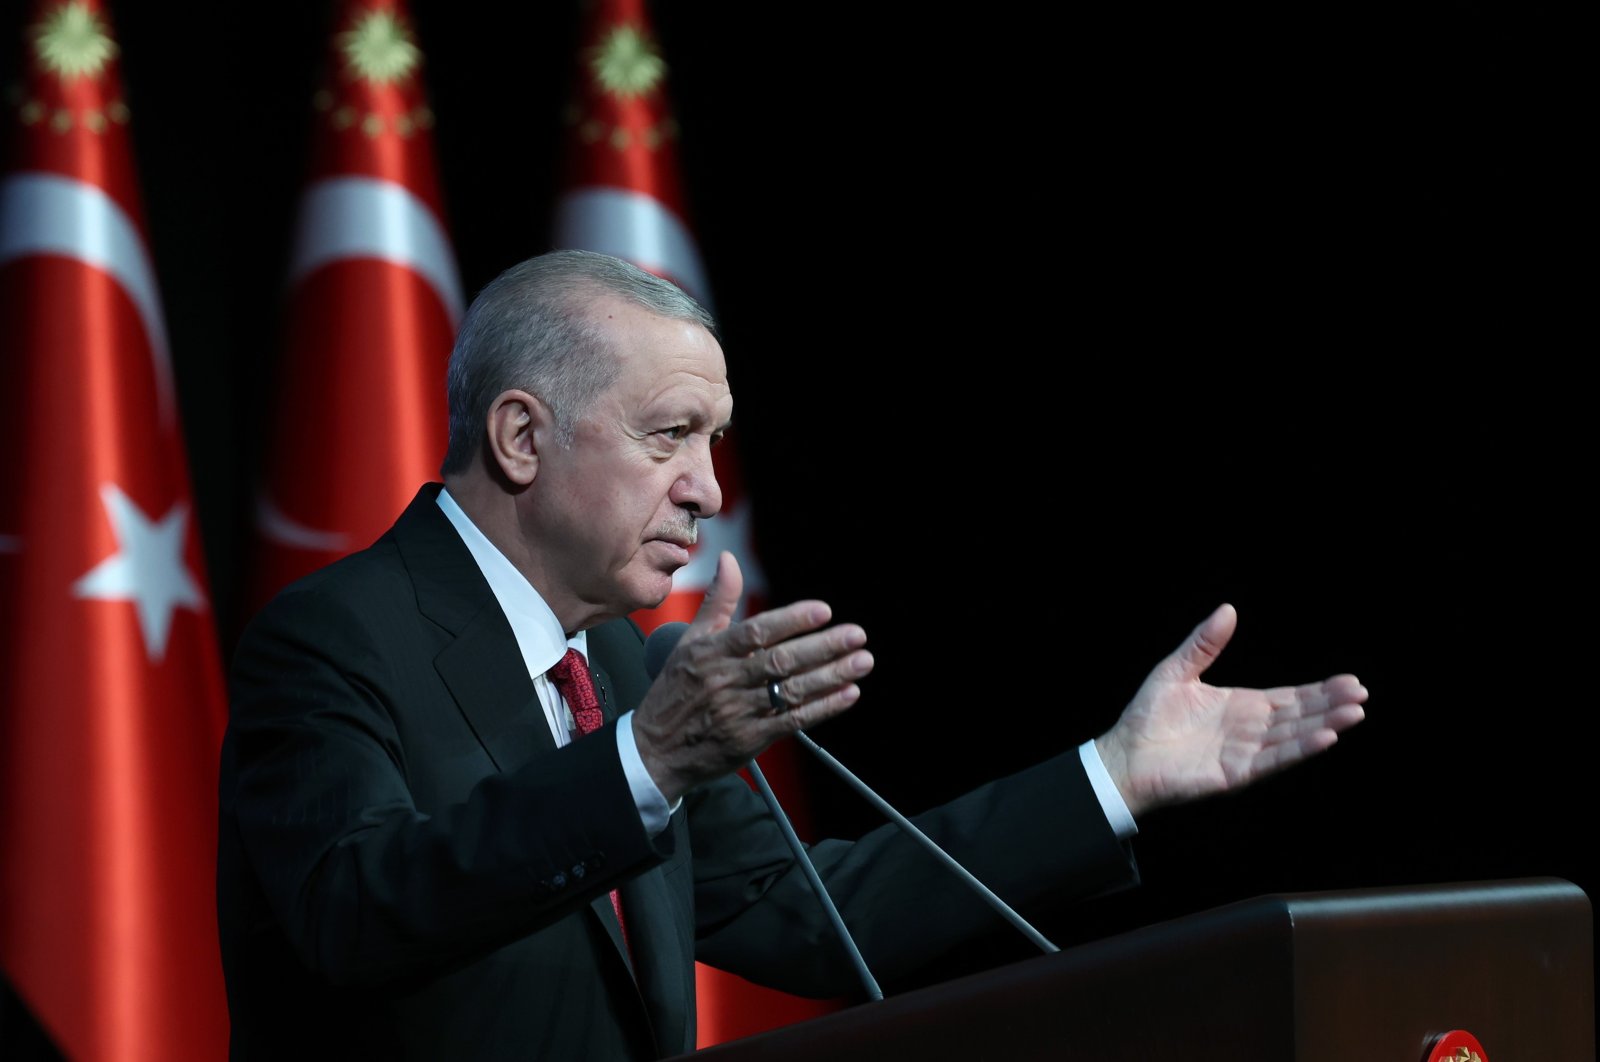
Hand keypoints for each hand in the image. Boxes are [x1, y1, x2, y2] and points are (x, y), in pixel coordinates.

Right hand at [631, 551, 874, 801]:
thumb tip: (728, 559)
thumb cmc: (675, 690)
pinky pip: (792, 722)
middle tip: (856, 634)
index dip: (792, 621)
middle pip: (781, 661)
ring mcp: (739, 712)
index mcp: (712, 653)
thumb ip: (717, 601)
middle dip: (823, 647)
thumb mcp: (689, 641)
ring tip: (861, 662)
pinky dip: (823, 708)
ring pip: (791, 691)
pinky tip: (847, 694)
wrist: (655, 750)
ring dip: (830, 676)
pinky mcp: (750, 739)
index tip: (823, 611)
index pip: (757, 632)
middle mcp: (726, 681)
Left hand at [1094, 604, 1368, 818]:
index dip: (1319, 690)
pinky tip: (1325, 737)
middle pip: (1299, 715)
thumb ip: (1204, 644)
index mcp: (1241, 706)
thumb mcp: (1177, 670)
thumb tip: (1228, 609)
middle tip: (1361, 694)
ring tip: (1355, 713)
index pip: (1289, 698)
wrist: (1124, 757)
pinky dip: (1299, 749)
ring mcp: (1246, 753)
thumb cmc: (1147, 717)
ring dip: (1324, 725)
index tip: (1350, 680)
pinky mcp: (1236, 773)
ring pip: (1293, 737)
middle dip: (1331, 705)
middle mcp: (1250, 730)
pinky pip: (1273, 760)